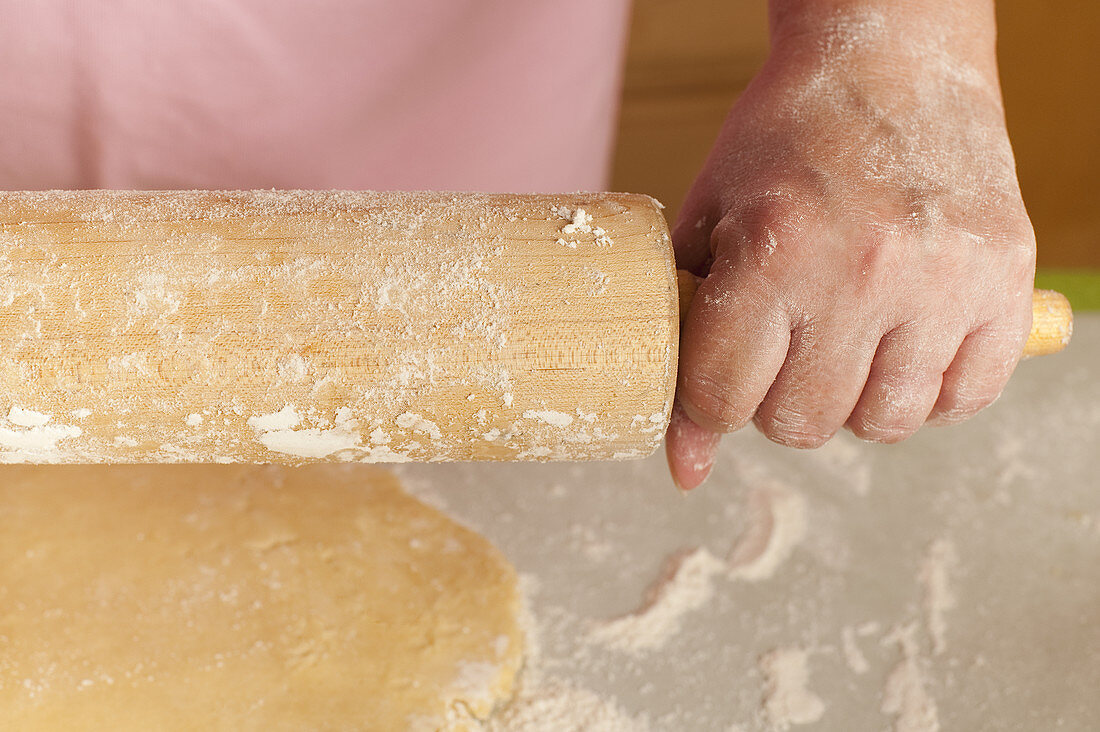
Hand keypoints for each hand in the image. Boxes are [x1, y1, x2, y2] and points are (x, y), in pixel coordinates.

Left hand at [667, 2, 1035, 489]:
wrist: (889, 61)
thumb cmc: (784, 141)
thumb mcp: (709, 224)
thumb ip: (688, 342)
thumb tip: (686, 469)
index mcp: (775, 250)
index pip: (722, 399)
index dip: (709, 401)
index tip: (720, 377)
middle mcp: (864, 271)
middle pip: (801, 425)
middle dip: (776, 404)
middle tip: (782, 352)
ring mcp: (944, 280)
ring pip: (883, 425)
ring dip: (852, 403)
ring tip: (844, 346)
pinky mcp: (1006, 281)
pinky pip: (966, 399)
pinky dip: (927, 392)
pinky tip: (901, 348)